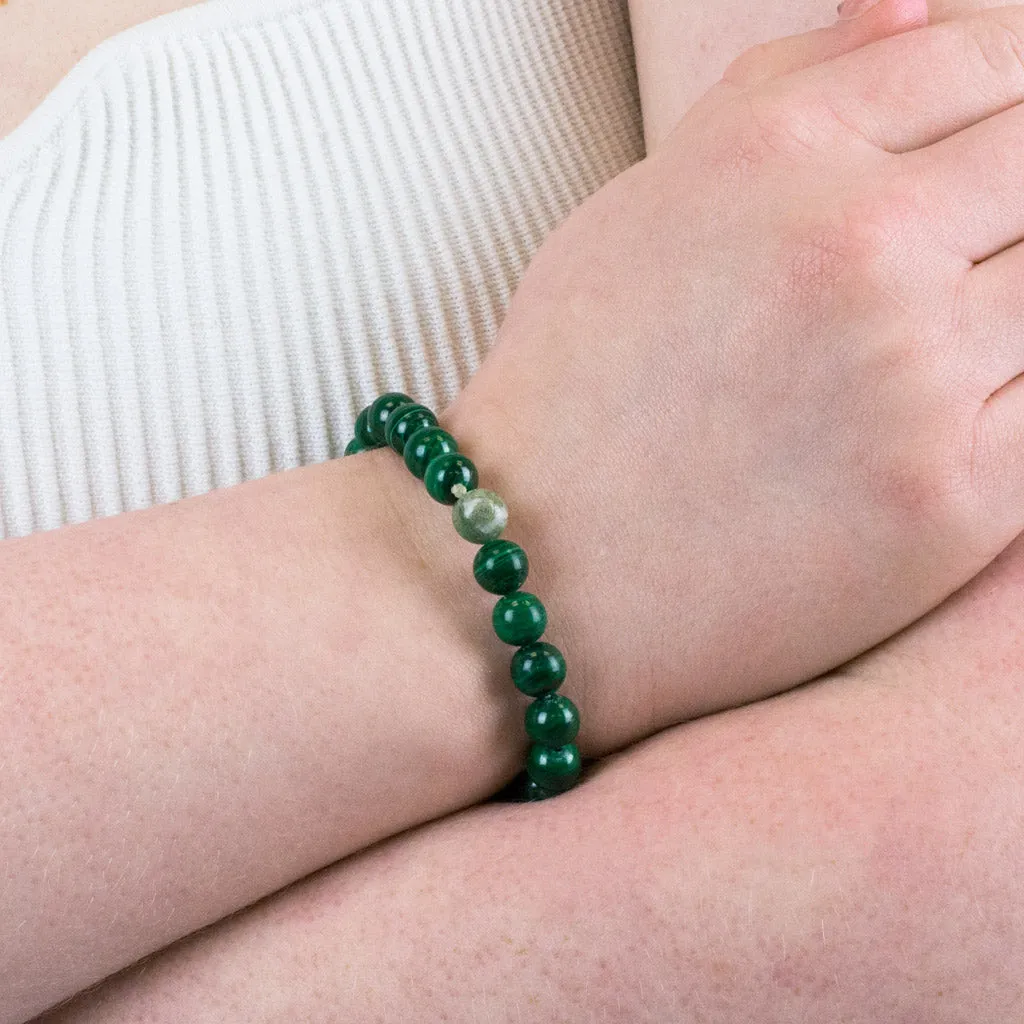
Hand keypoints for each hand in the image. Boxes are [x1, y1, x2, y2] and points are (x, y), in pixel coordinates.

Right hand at [444, 4, 1023, 751]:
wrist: (534, 565)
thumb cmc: (572, 390)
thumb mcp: (640, 206)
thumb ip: (779, 90)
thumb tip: (911, 7)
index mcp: (774, 152)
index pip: (978, 60)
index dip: (994, 95)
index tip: (974, 142)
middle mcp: (858, 246)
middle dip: (1000, 198)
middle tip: (927, 271)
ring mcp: (916, 378)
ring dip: (997, 303)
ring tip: (900, 352)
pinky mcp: (953, 502)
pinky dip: (1006, 393)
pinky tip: (931, 415)